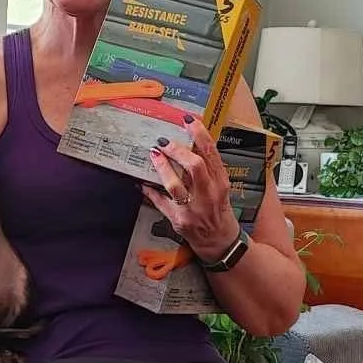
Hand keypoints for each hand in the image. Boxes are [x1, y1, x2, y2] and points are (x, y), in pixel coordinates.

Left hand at [143, 119, 238, 262]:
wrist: (220, 241)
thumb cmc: (218, 209)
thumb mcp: (220, 186)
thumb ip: (207, 167)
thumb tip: (189, 143)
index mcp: (220, 182)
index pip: (211, 153)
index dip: (199, 134)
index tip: (188, 121)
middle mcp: (208, 194)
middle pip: (194, 166)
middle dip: (177, 151)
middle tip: (165, 142)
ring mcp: (193, 209)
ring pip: (175, 185)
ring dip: (162, 168)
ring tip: (154, 155)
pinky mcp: (179, 220)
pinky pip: (160, 203)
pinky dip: (149, 191)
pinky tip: (141, 182)